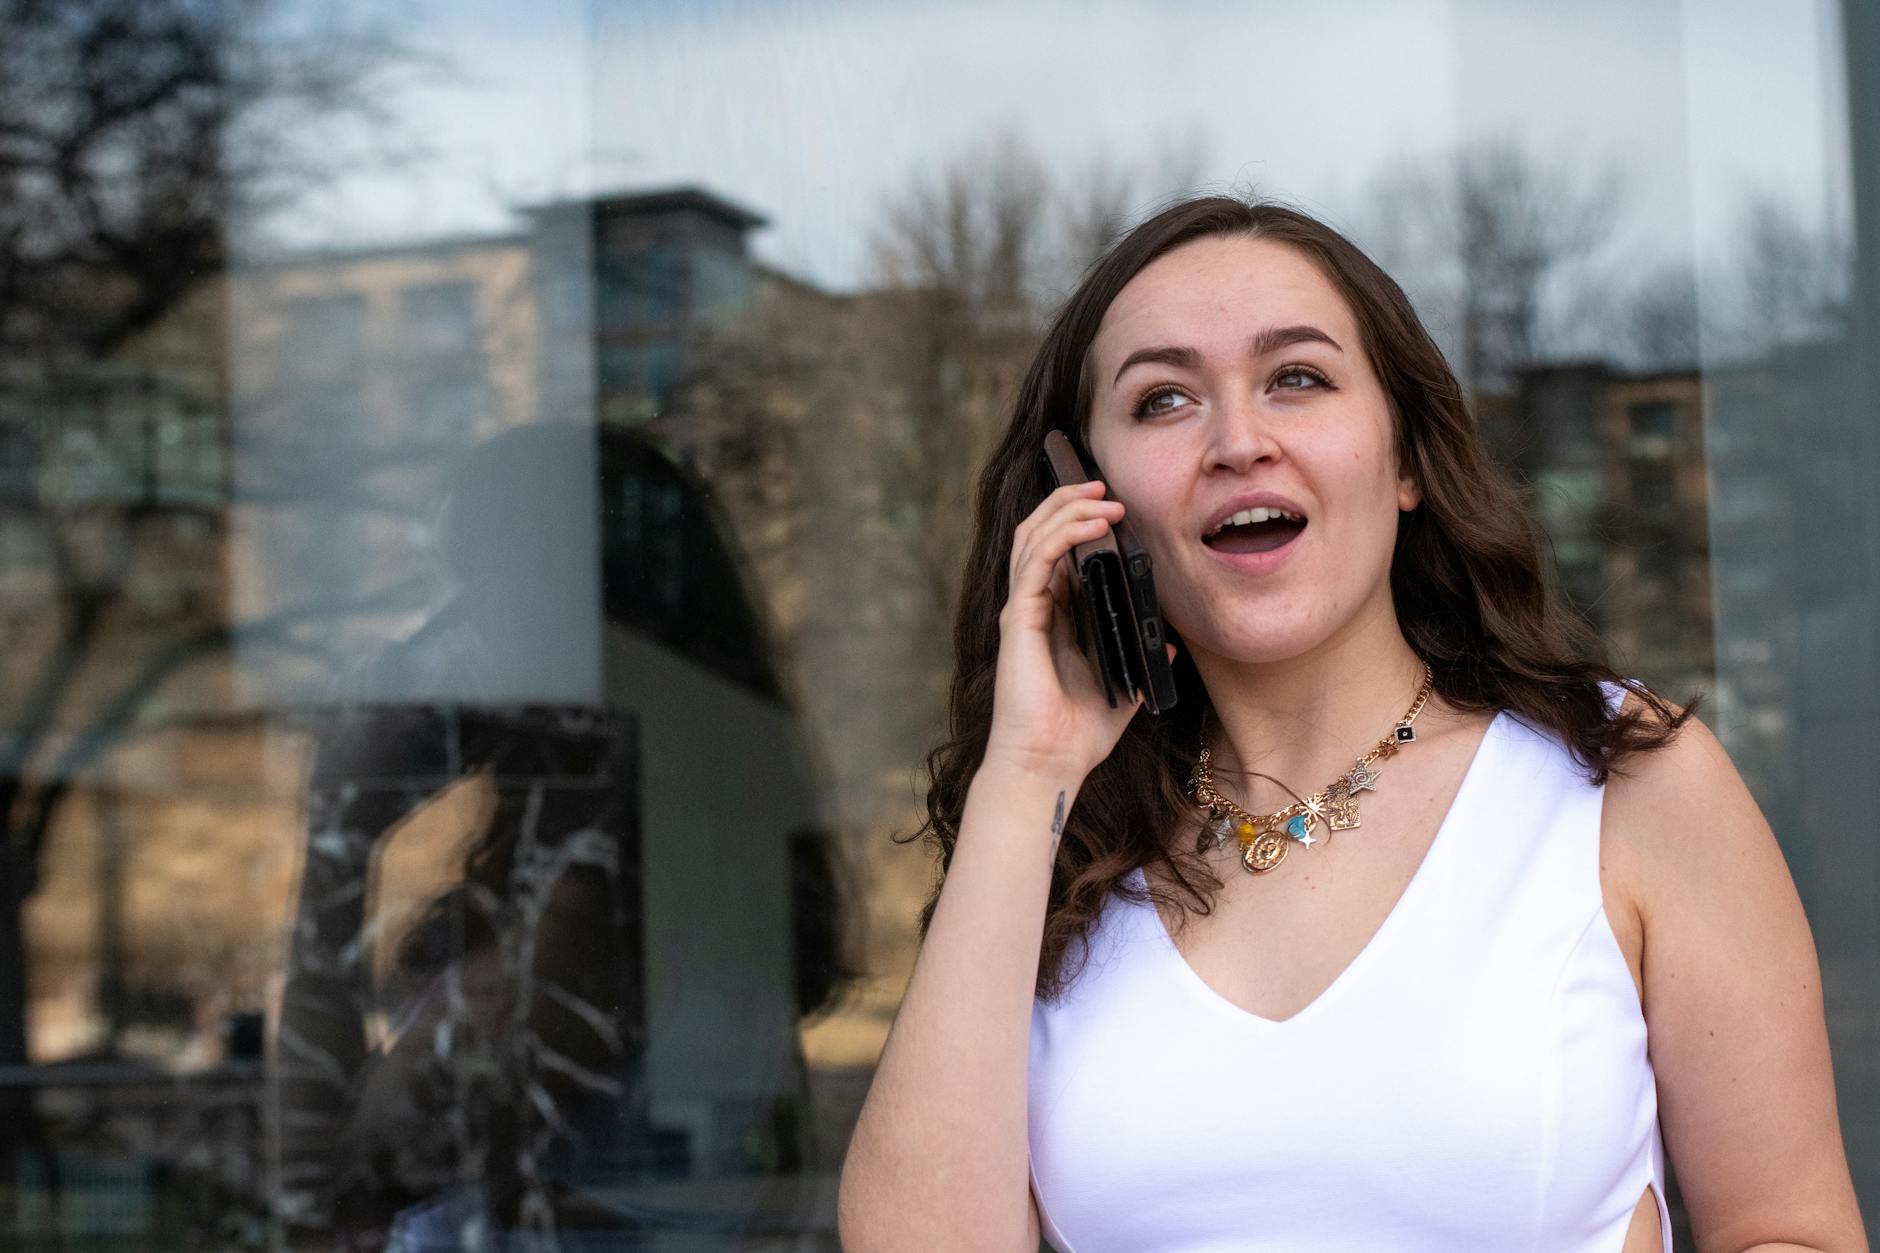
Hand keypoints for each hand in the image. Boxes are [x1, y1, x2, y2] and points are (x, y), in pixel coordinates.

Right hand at [984, 480, 1176, 779]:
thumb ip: (1141, 664)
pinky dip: (1065, 534)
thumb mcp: (1124, 691)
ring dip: (1068, 507)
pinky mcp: (1020, 618)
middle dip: (1069, 500)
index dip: (1079, 521)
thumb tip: (1172, 647)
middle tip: (1104, 483)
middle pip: (1039, 533)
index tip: (1115, 504)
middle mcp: (1033, 607)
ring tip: (1101, 493)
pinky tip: (1095, 524)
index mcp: (1054, 619)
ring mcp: (1023, 610)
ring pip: (1034, 536)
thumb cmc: (1076, 735)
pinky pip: (1038, 560)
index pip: (1058, 553)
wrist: (1048, 765)